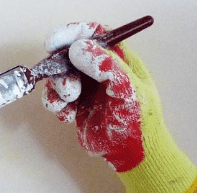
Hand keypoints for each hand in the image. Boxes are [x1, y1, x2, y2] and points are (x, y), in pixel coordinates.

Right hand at [42, 22, 196, 192]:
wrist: (132, 155)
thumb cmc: (140, 122)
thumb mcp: (129, 90)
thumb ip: (106, 67)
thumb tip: (78, 48)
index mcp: (118, 59)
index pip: (94, 35)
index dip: (73, 34)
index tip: (55, 42)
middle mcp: (100, 70)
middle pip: (70, 54)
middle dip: (61, 68)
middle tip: (68, 86)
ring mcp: (87, 88)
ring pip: (59, 76)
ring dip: (58, 88)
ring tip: (68, 103)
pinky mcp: (77, 106)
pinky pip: (57, 98)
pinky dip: (57, 105)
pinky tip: (68, 116)